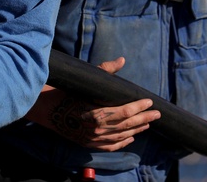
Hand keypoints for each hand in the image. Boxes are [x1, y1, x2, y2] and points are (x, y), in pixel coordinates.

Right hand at [36, 57, 159, 150]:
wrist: (49, 110)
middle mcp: (97, 129)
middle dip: (144, 118)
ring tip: (147, 123)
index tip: (150, 102)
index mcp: (97, 113)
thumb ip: (105, 71)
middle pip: (127, 124)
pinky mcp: (90, 144)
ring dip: (136, 129)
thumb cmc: (68, 92)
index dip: (140, 107)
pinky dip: (123, 142)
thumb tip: (122, 60)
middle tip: (157, 114)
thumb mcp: (86, 81)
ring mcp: (94, 139)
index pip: (125, 111)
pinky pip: (111, 146)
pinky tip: (131, 137)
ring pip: (121, 136)